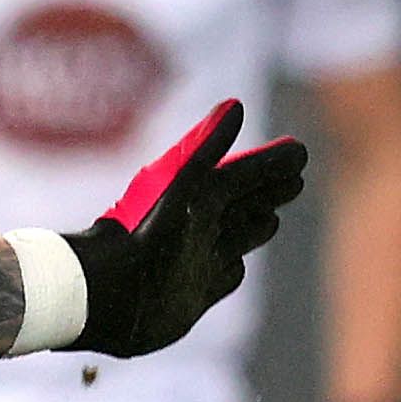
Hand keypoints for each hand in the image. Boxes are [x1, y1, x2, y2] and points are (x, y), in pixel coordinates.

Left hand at [66, 100, 306, 356]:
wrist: (101, 295)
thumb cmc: (136, 237)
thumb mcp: (178, 188)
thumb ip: (205, 149)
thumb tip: (234, 105)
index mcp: (197, 199)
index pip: (244, 174)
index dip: (270, 162)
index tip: (298, 150)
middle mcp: (198, 229)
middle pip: (243, 203)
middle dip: (269, 189)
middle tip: (297, 176)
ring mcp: (196, 262)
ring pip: (236, 238)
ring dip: (256, 226)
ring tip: (273, 216)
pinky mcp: (192, 296)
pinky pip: (222, 278)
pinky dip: (232, 271)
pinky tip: (236, 268)